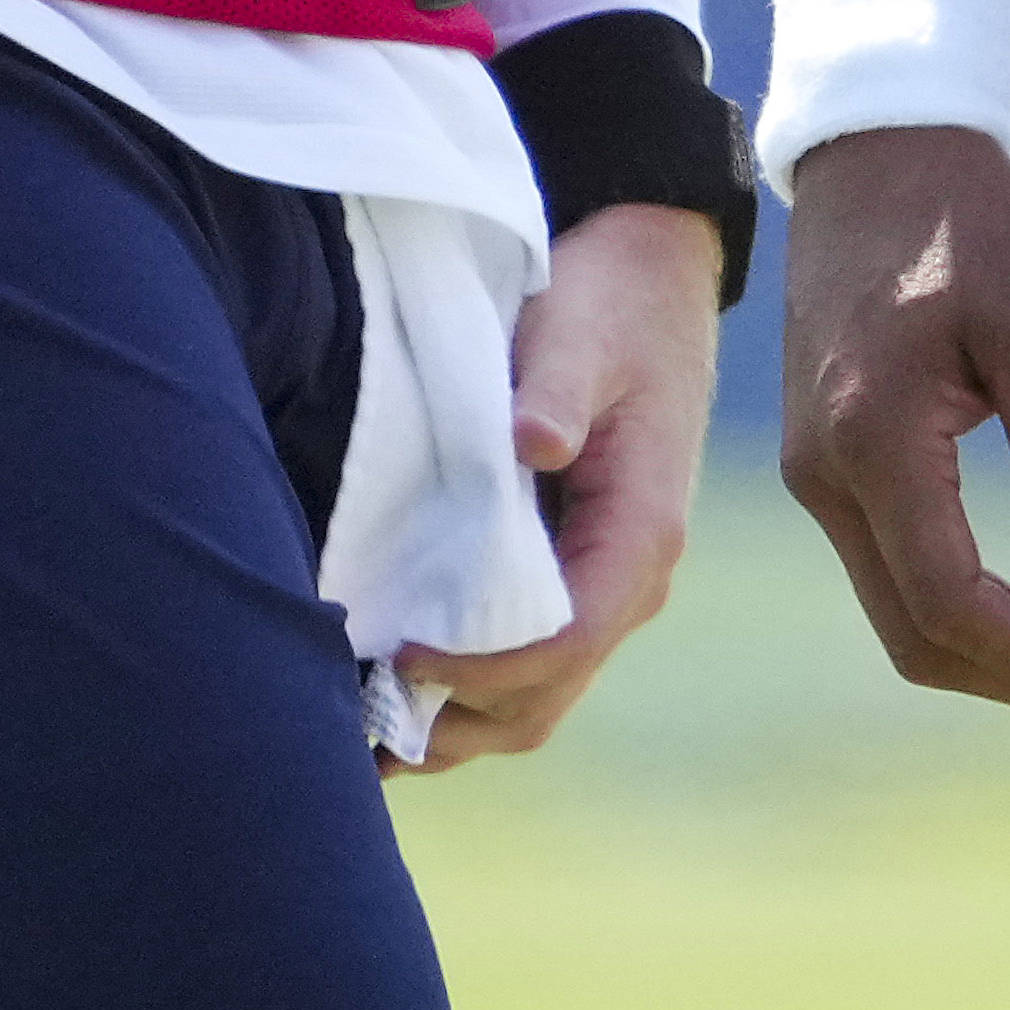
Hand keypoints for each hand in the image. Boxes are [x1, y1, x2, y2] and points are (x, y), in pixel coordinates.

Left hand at [393, 204, 727, 771]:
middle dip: (455, 718)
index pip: (565, 640)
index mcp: (639, 532)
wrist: (653, 278)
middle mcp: (633, 579)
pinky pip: (530, 663)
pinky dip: (467, 690)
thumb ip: (556, 388)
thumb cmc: (611, 303)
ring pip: (538, 696)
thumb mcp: (581, 332)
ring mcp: (608, 583)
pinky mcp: (579, 572)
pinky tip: (398, 689)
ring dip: (456, 721)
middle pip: (546, 694)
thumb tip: (534, 443)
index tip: (401, 651)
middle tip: (356, 718)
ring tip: (362, 731)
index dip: (481, 664)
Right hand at [777, 124, 1009, 709]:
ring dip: (993, 643)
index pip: (950, 604)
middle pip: (916, 635)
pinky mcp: (828, 456)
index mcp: (874, 442)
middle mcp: (827, 475)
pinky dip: (960, 599)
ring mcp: (817, 470)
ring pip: (898, 610)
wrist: (877, 147)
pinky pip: (889, 565)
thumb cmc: (963, 216)